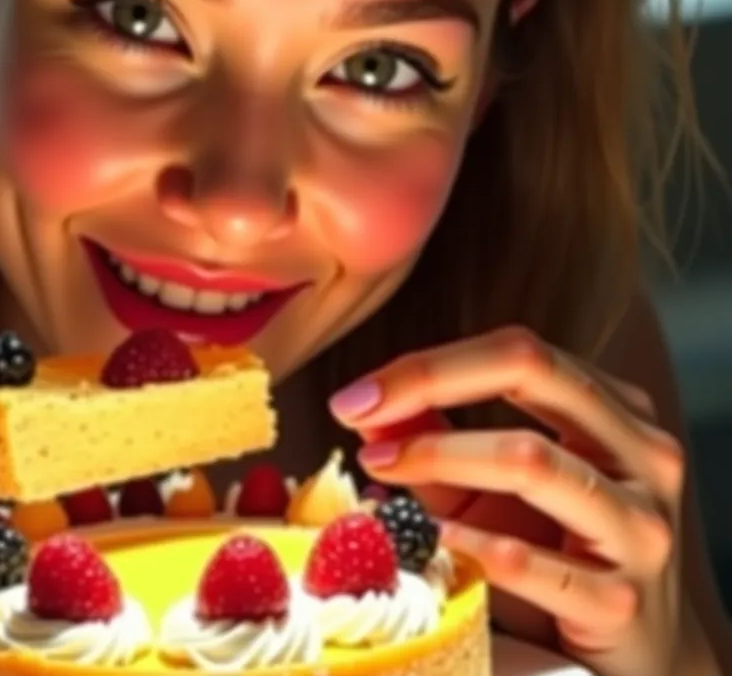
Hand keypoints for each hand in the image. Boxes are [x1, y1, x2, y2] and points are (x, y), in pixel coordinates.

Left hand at [330, 327, 683, 675]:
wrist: (634, 657)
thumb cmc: (551, 552)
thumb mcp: (484, 488)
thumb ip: (432, 438)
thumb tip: (364, 406)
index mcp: (613, 409)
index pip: (517, 351)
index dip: (429, 365)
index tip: (357, 395)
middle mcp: (641, 453)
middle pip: (532, 370)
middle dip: (430, 382)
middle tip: (356, 412)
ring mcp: (640, 526)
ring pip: (530, 459)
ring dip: (439, 456)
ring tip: (381, 468)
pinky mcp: (624, 602)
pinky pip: (530, 561)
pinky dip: (467, 544)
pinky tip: (428, 540)